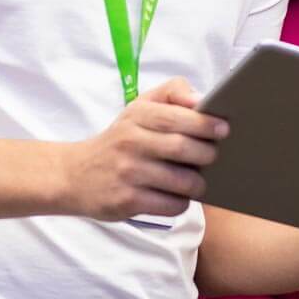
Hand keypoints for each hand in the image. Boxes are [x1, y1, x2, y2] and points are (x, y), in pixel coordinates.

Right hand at [57, 78, 226, 220]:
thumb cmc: (120, 140)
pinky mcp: (127, 201)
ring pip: (182, 181)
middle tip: (213, 157)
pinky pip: (171, 205)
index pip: (176, 116)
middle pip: (183, 148)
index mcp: (136, 116)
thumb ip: (172, 93)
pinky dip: (181, 202)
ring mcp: (128, 173)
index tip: (223, 130)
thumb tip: (202, 99)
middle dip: (207, 155)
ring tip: (197, 181)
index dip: (205, 124)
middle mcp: (130, 142)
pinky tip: (175, 196)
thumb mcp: (139, 108)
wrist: (75, 175)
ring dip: (198, 183)